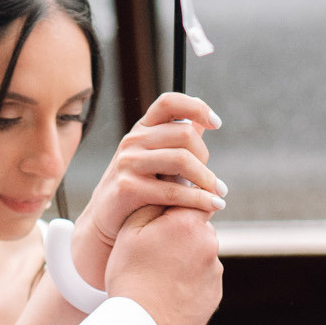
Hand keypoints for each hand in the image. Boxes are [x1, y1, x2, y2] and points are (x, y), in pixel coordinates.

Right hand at [70, 94, 223, 290]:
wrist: (106, 222)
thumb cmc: (138, 189)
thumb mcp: (155, 160)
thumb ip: (177, 141)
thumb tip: (202, 121)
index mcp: (142, 129)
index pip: (169, 103)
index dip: (196, 107)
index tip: (216, 123)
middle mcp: (133, 141)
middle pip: (184, 134)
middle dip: (205, 157)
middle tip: (212, 180)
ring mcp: (128, 162)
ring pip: (182, 160)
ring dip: (207, 180)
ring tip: (219, 194)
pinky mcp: (128, 188)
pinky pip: (173, 191)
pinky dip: (198, 200)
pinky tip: (212, 206)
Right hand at [103, 201, 221, 324]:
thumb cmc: (130, 276)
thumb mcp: (130, 232)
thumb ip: (154, 204)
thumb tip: (170, 188)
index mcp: (188, 223)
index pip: (193, 199)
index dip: (177, 207)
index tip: (164, 217)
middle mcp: (209, 244)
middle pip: (197, 229)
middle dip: (180, 235)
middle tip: (154, 253)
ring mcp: (215, 272)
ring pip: (200, 256)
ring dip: (185, 261)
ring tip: (159, 277)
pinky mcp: (215, 295)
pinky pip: (202, 281)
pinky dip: (189, 283)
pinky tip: (168, 292)